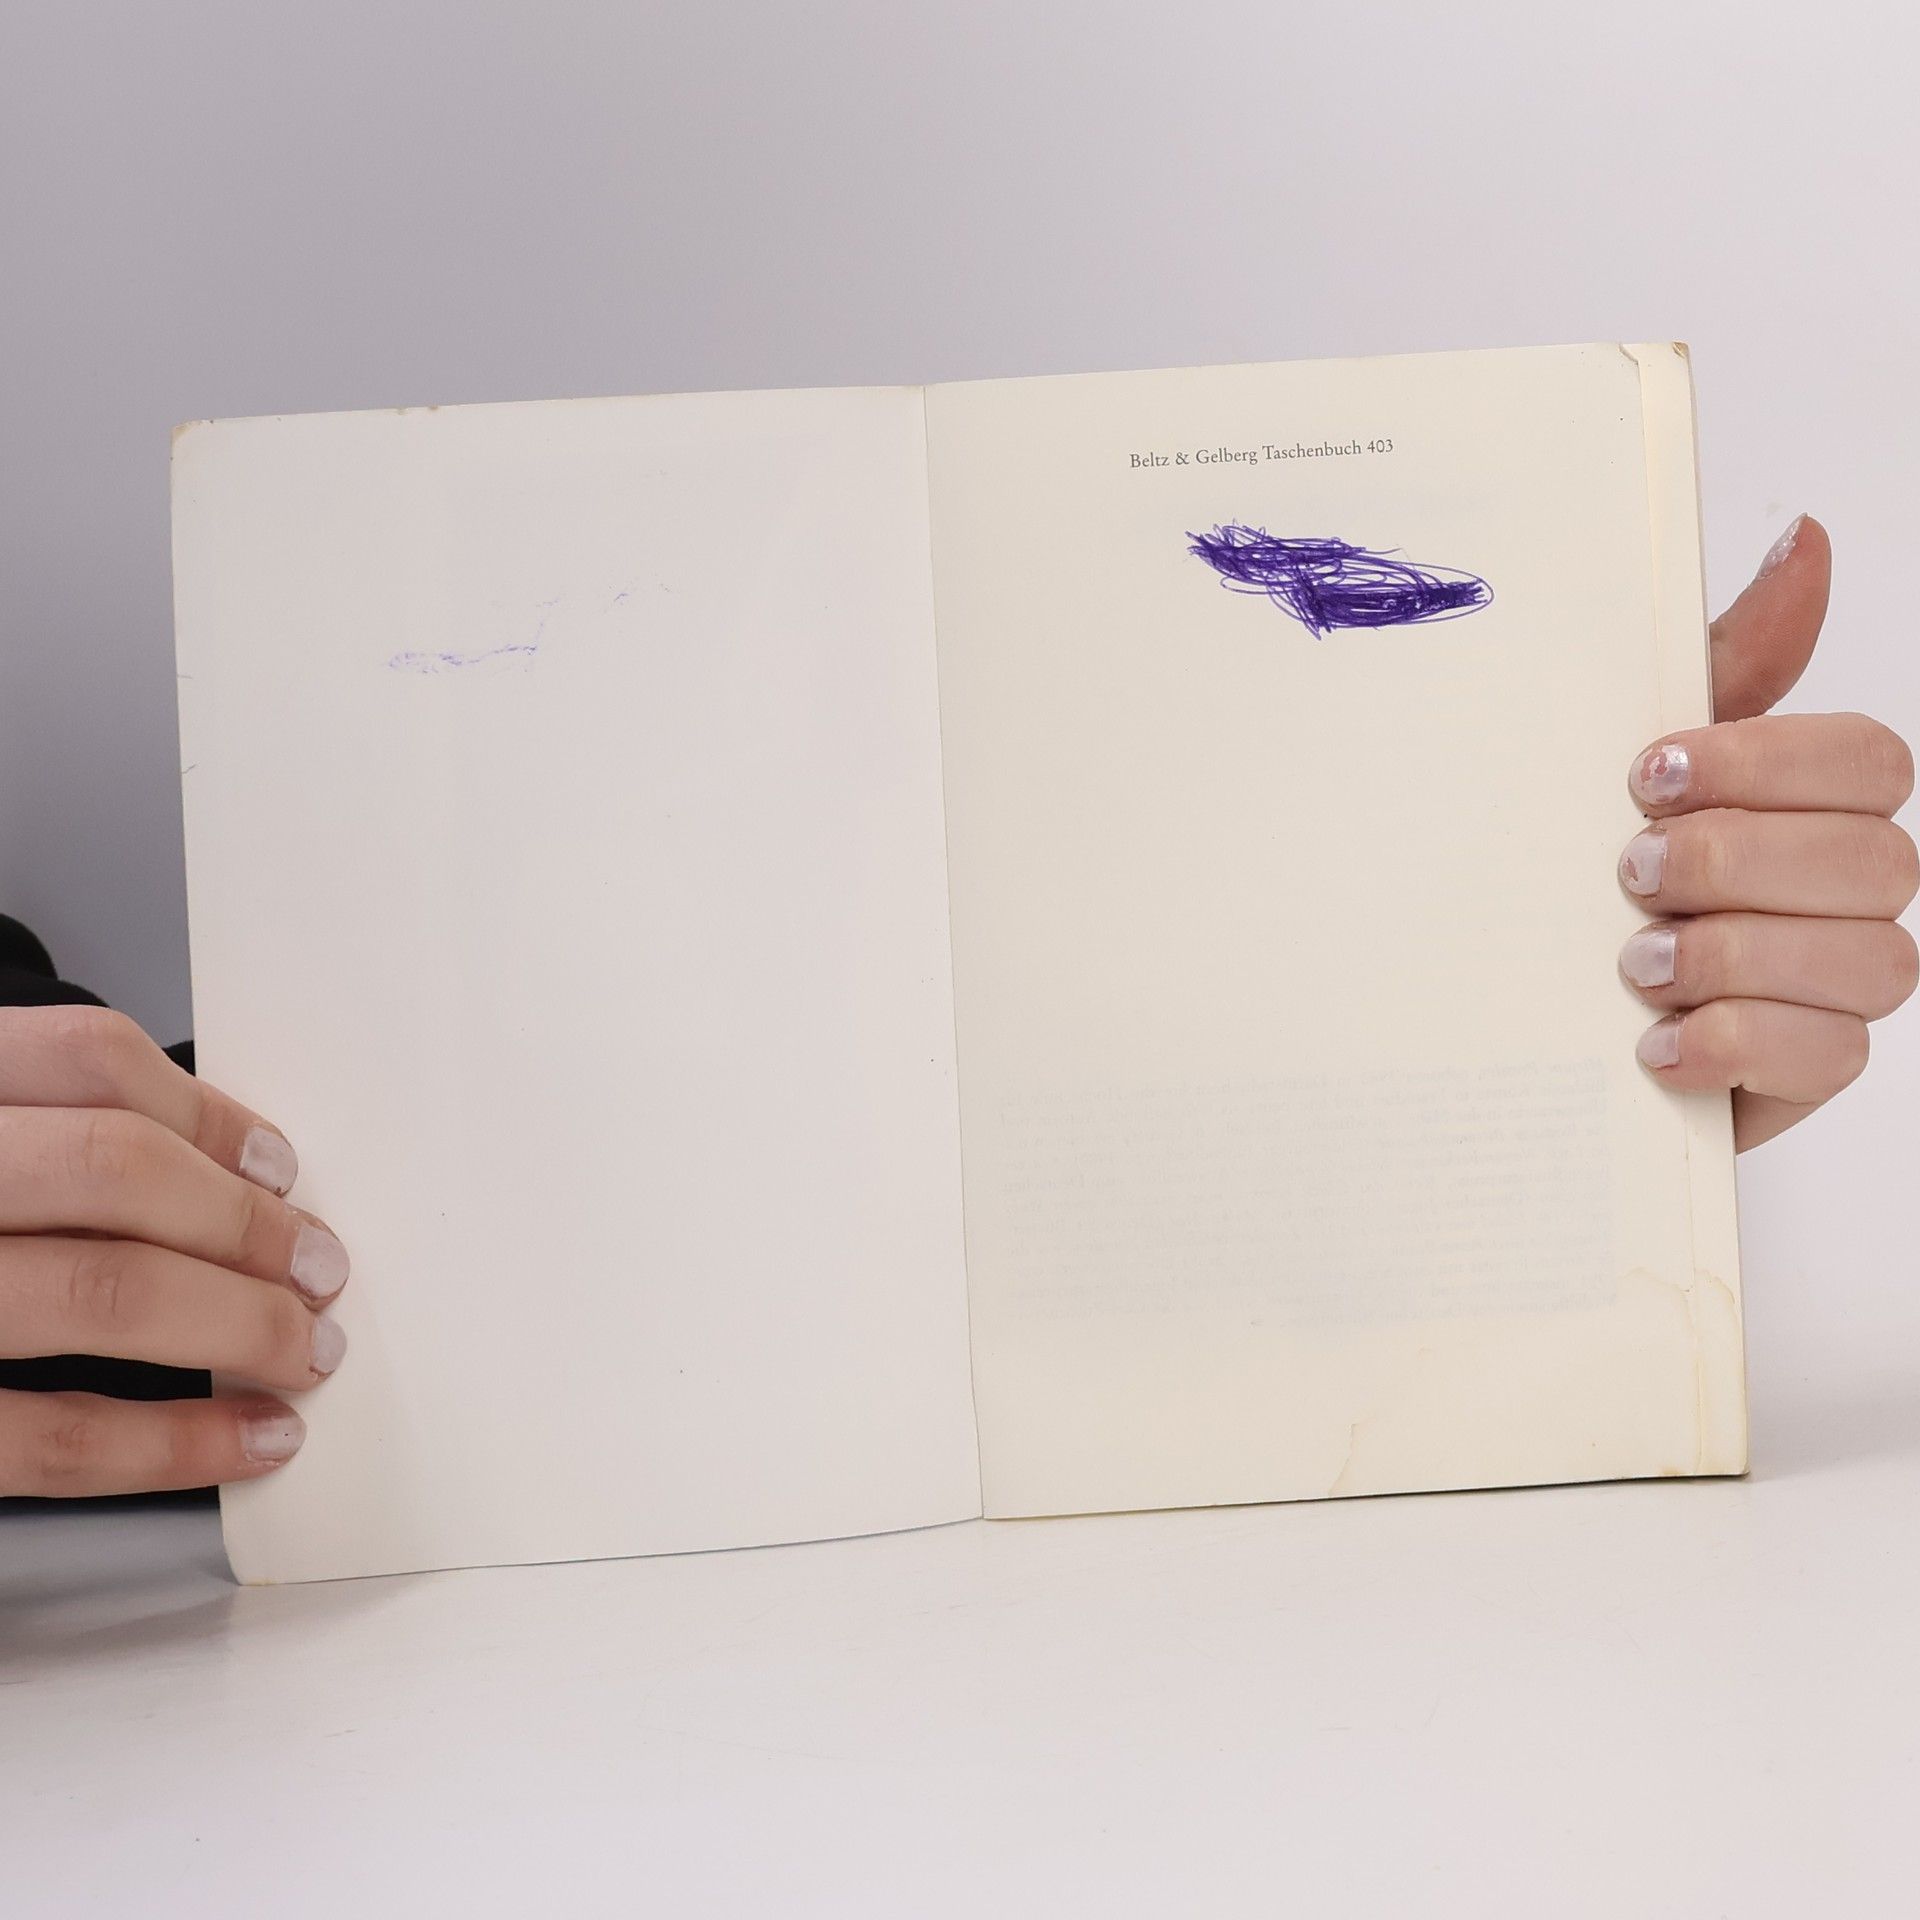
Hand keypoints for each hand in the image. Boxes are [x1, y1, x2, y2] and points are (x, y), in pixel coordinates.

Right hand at [0, 1005, 347, 1493]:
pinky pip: (47, 1435)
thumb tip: (221, 1173)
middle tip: (320, 1271)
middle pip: (115, 1170)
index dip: (208, 1115)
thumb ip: (34, 1130)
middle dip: (244, 1228)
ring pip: (100, 1288)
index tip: (281, 1170)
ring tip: (304, 1352)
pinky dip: (171, 1445)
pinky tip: (248, 1439)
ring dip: (238, 1323)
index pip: (87, 1059)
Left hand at [1619, 515, 1917, 1148]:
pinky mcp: (1811, 1068)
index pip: (1867, 759)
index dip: (1766, 763)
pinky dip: (1734, 1044)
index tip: (1647, 776)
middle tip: (1627, 875)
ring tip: (1633, 967)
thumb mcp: (1639, 767)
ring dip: (1732, 956)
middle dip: (1734, 863)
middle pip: (1873, 858)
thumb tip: (1806, 538)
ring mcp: (1840, 982)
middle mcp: (1848, 887)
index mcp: (1812, 803)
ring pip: (1868, 961)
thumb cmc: (1596, 875)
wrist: (1536, 1017)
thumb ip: (1728, 666)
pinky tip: (1656, 1044)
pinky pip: (1829, 1055)